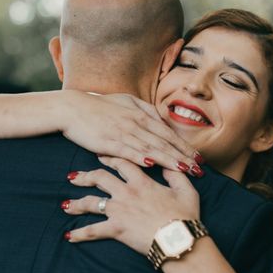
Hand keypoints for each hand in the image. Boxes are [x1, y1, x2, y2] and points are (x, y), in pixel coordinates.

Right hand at [60, 91, 202, 173]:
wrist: (72, 108)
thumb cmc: (100, 106)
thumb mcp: (127, 102)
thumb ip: (146, 110)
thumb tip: (162, 120)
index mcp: (142, 115)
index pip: (169, 134)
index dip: (185, 147)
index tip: (199, 158)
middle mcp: (136, 124)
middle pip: (165, 143)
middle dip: (184, 157)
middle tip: (200, 170)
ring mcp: (123, 133)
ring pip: (151, 148)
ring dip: (169, 160)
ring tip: (185, 171)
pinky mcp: (108, 142)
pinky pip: (127, 151)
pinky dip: (140, 157)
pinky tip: (152, 165)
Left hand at [62, 156, 200, 251]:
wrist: (179, 238)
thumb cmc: (185, 215)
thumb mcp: (186, 190)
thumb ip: (176, 175)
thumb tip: (170, 165)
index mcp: (142, 181)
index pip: (122, 163)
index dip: (110, 158)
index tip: (100, 156)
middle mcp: (126, 192)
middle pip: (100, 177)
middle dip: (85, 176)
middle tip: (74, 177)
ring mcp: (119, 210)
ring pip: (91, 202)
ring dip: (76, 203)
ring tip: (65, 206)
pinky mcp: (116, 229)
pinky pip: (93, 231)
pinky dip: (80, 234)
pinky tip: (69, 236)